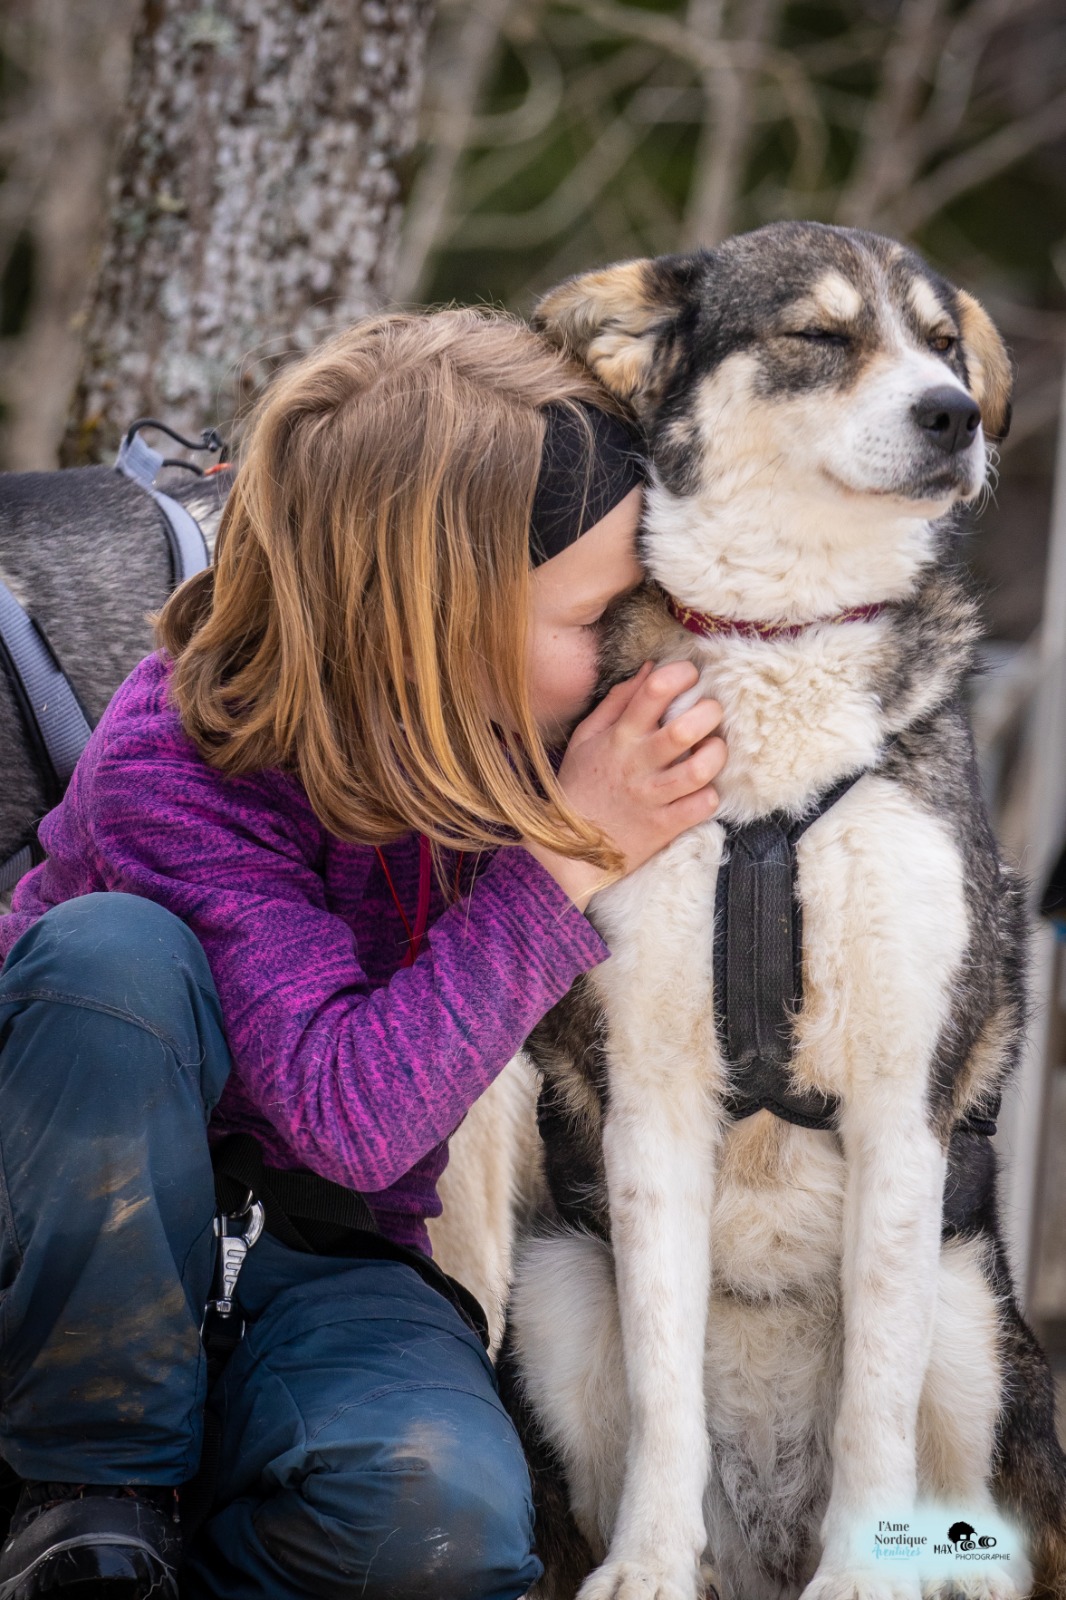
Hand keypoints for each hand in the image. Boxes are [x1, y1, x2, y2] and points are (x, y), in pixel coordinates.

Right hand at [521, 661, 725, 910]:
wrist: (568, 848)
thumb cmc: (581, 785)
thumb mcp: (587, 736)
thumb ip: (618, 701)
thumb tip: (651, 668)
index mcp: (620, 735)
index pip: (655, 690)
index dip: (682, 674)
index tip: (691, 676)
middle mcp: (638, 762)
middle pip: (687, 728)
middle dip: (710, 712)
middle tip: (712, 713)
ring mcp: (653, 796)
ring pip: (701, 768)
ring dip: (716, 753)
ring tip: (713, 749)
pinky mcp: (665, 826)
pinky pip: (703, 806)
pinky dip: (710, 795)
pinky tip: (702, 790)